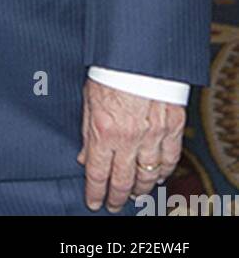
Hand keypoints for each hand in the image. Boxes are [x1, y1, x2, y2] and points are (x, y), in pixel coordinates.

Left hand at [78, 77, 184, 211]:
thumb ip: (86, 131)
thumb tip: (83, 157)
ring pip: (148, 175)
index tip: (93, 201)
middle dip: (116, 197)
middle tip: (114, 205)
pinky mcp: (173, 127)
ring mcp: (153, 134)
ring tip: (134, 195)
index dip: (95, 192)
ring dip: (140, 189)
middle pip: (123, 180)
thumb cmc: (110, 70)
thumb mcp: (88, 99)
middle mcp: (129, 137)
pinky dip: (164, 172)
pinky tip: (158, 178)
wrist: (138, 52)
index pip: (97, 173)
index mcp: (103, 130)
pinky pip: (170, 159)